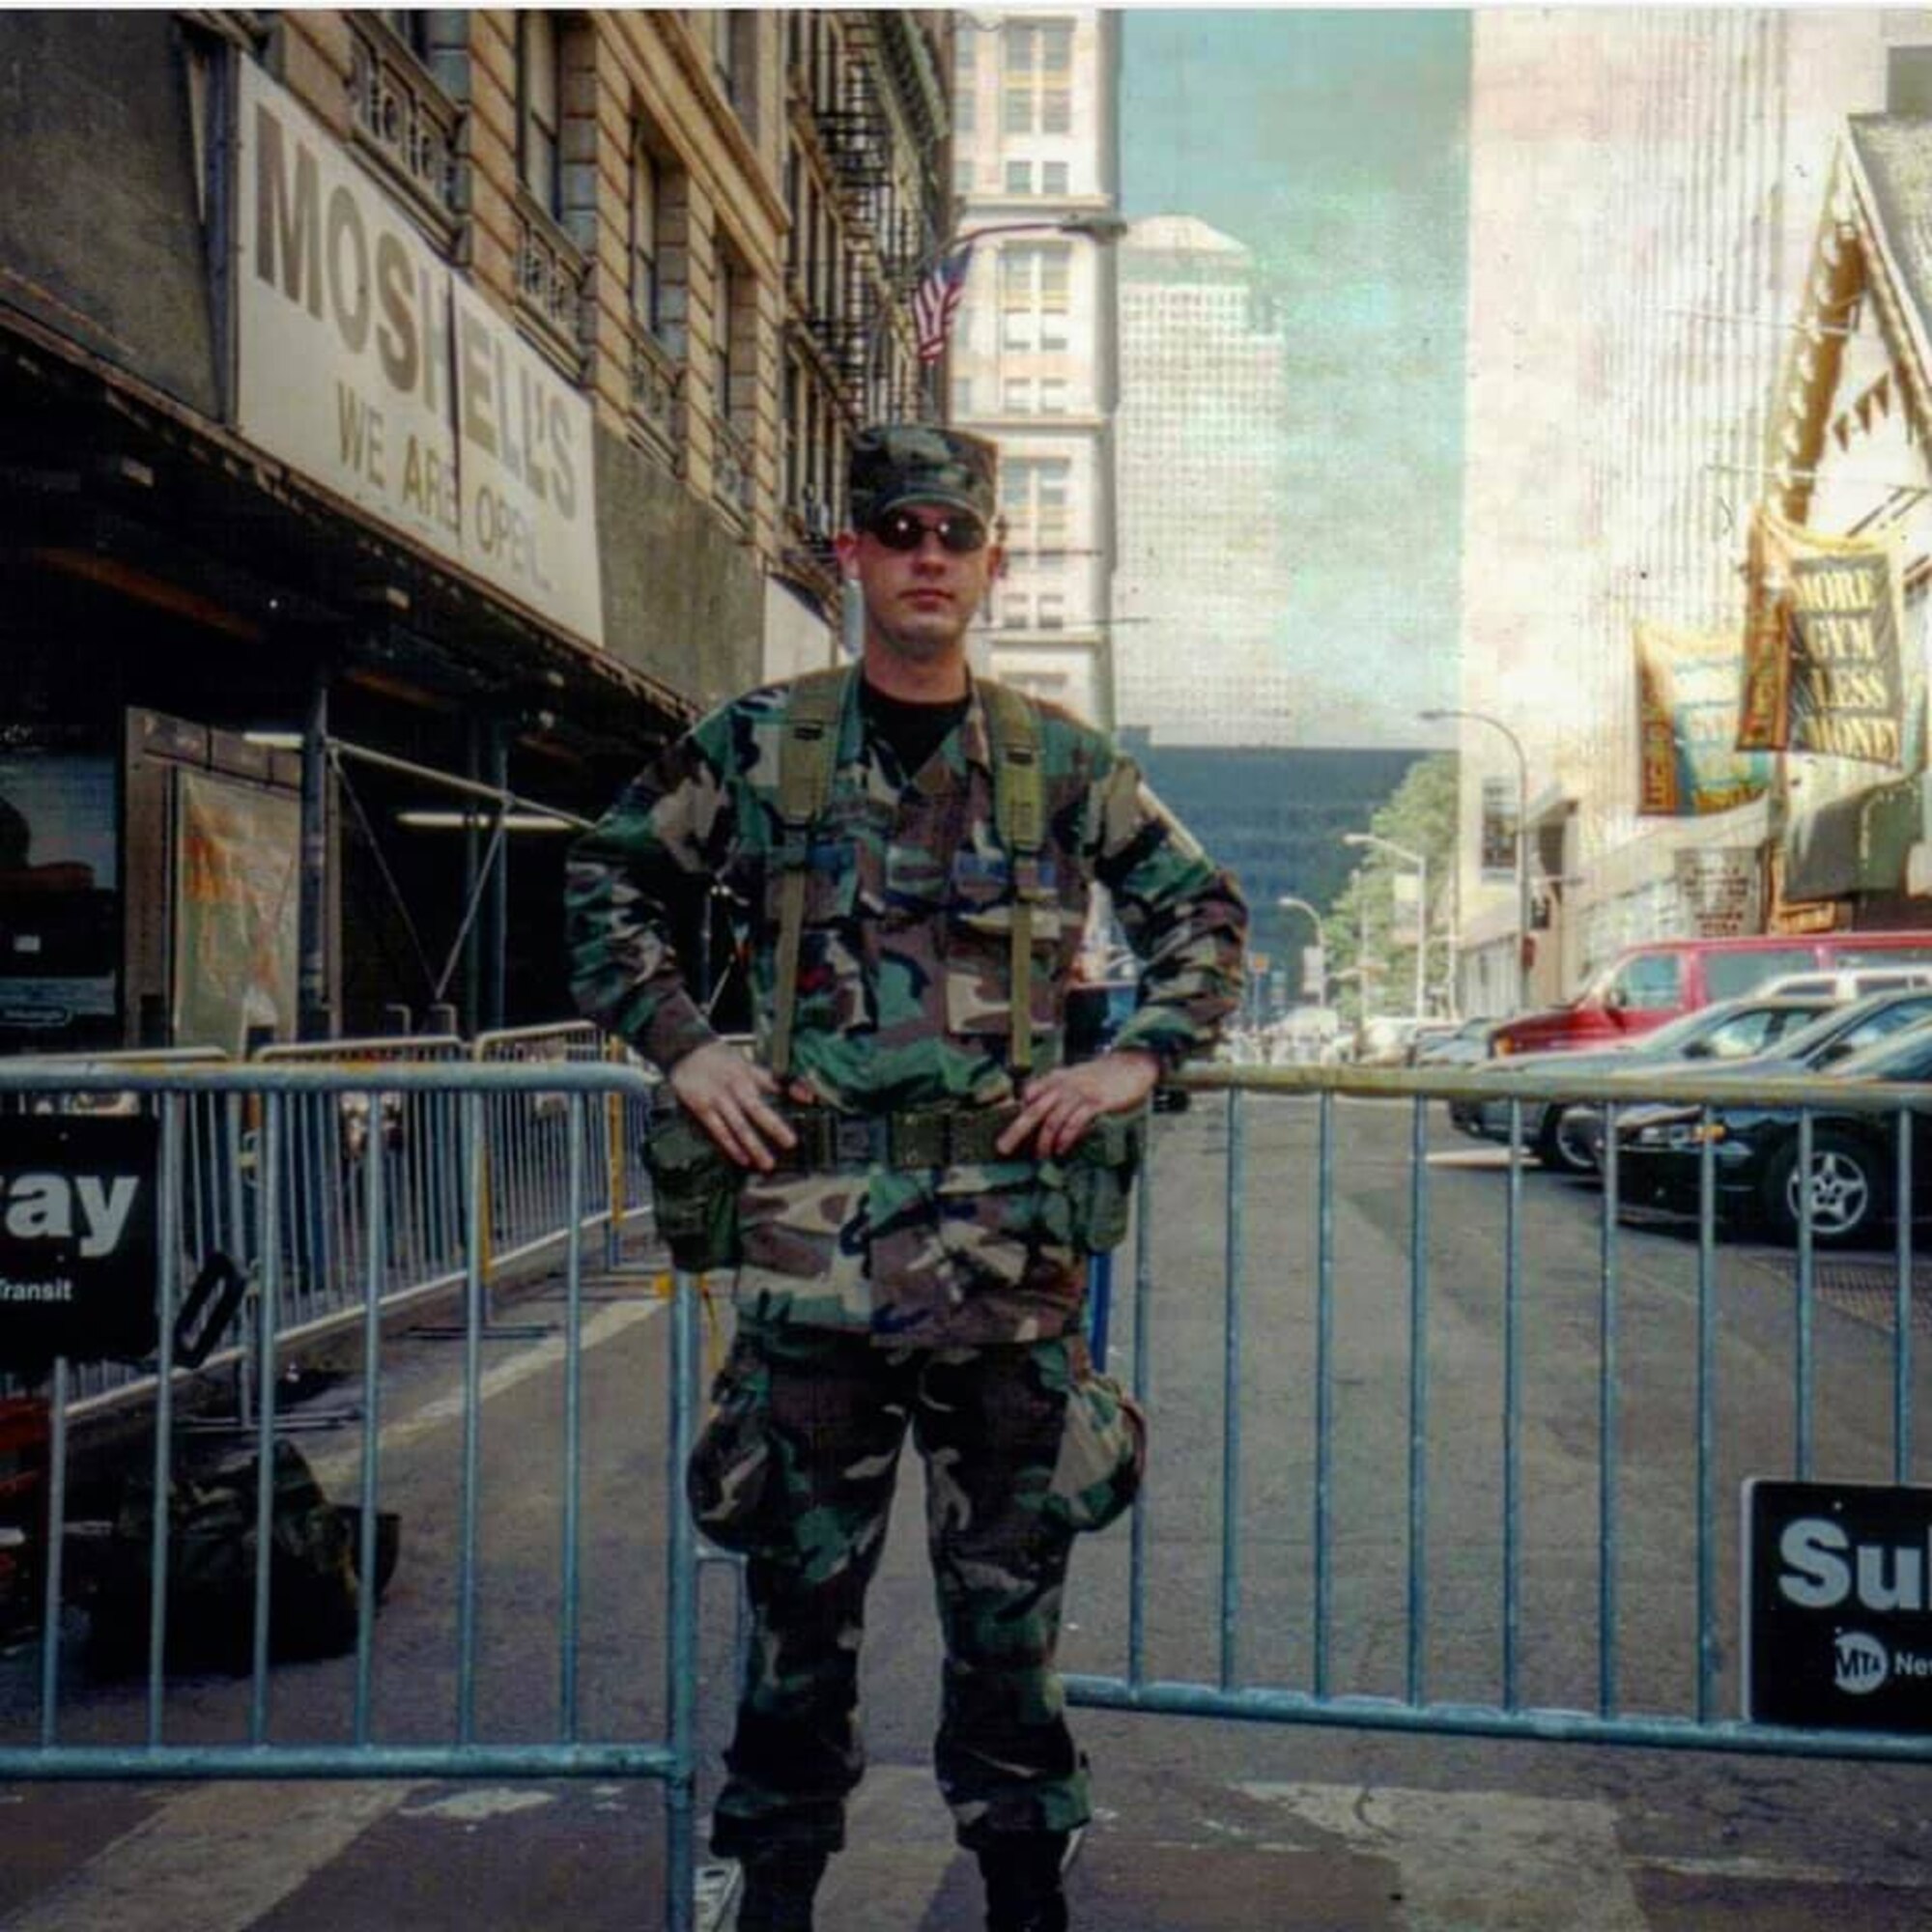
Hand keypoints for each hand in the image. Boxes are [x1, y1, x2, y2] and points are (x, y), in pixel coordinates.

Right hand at [668, 1040, 799, 1171]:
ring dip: (753, 1145)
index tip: (810, 1099)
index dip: (793, 1088)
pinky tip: (743, 1158)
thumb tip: (801, 1092)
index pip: (774, 1081)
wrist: (684, 1050)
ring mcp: (717, 1098)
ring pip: (738, 1125)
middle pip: (757, 1108)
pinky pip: (718, 1130)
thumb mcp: (745, 1063)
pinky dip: (731, 1145)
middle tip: (790, 1143)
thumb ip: (768, 1079)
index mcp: (748, 1072)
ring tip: (767, 1163)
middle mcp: (735, 1085)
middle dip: (774, 1126)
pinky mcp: (701, 1107)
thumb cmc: (718, 1058)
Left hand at [997, 1049, 1160, 1160]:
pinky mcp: (1095, 1103)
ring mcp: (1079, 1093)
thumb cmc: (1104, 1074)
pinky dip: (1065, 1138)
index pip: (1029, 1093)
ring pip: (1052, 1120)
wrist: (1132, 1064)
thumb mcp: (1076, 1075)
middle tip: (1002, 1148)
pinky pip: (1074, 1123)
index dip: (1019, 1112)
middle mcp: (1064, 1084)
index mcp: (1057, 1077)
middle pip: (1034, 1110)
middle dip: (1016, 1131)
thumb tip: (1039, 1104)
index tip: (1011, 1129)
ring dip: (1044, 1141)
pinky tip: (1061, 1150)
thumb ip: (1059, 1088)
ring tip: (1041, 1155)